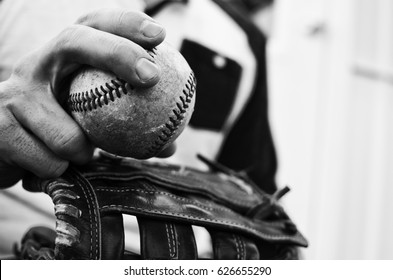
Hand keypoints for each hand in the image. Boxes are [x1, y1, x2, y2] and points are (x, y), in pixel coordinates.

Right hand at [0, 9, 165, 187]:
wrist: (2, 151)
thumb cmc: (54, 133)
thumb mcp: (87, 121)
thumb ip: (124, 127)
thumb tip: (169, 145)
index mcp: (60, 60)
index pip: (92, 25)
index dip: (124, 24)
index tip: (159, 35)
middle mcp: (33, 66)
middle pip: (73, 40)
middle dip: (117, 53)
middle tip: (151, 76)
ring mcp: (11, 95)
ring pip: (69, 134)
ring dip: (84, 154)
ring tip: (77, 157)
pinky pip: (51, 162)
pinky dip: (62, 172)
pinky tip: (47, 168)